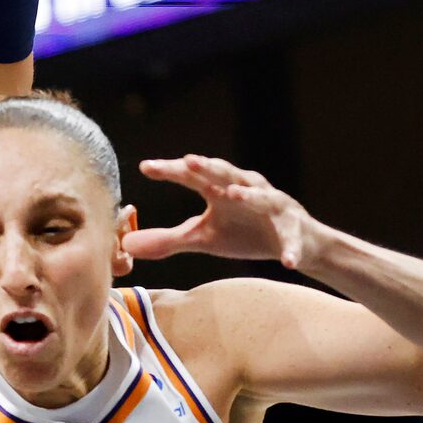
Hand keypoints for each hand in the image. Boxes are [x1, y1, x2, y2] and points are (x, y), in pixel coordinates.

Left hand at [125, 155, 314, 268]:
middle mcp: (246, 189)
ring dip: (248, 196)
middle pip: (225, 175)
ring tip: (233, 196)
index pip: (192, 176)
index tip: (145, 167)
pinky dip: (290, 249)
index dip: (170, 170)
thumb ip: (168, 239)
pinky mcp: (293, 229)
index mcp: (220, 190)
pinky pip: (291, 240)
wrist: (291, 242)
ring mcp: (272, 206)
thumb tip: (128, 246)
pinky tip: (288, 262)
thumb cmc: (243, 233)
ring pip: (260, 197)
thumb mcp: (203, 237)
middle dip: (208, 167)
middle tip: (189, 161)